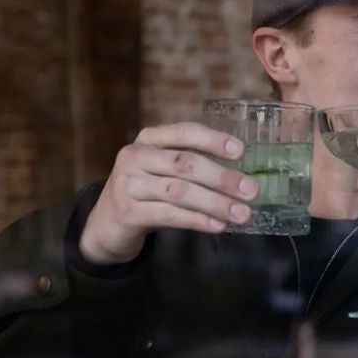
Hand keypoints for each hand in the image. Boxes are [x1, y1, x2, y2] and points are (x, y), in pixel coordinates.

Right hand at [79, 122, 258, 264]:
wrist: (106, 223)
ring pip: (179, 192)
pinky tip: (217, 225)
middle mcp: (134, 156)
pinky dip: (197, 220)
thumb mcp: (164, 169)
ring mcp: (128, 184)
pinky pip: (169, 215)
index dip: (213, 140)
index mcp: (149, 138)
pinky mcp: (127, 212)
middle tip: (251, 191)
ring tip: (242, 214)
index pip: (184, 132)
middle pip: (185, 164)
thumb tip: (242, 179)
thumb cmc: (148, 190)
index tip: (240, 152)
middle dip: (222, 178)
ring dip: (215, 203)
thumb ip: (193, 165)